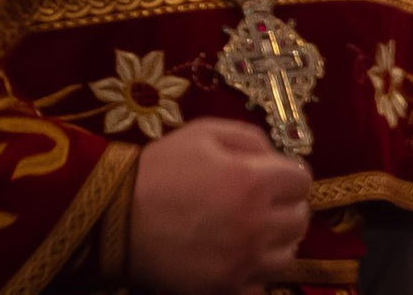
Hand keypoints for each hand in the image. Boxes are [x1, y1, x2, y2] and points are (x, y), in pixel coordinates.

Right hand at [128, 118, 311, 294]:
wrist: (110, 217)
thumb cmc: (158, 169)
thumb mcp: (206, 133)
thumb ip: (252, 140)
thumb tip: (276, 158)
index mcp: (256, 182)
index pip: (302, 181)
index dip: (286, 176)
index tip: (270, 177)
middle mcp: (256, 224)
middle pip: (299, 219)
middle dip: (285, 207)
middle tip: (262, 204)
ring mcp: (240, 262)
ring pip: (287, 256)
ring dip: (276, 242)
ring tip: (252, 233)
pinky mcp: (220, 289)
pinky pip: (258, 286)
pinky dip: (254, 275)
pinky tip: (238, 260)